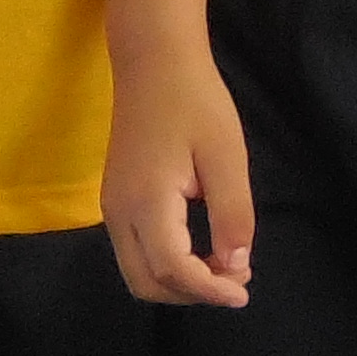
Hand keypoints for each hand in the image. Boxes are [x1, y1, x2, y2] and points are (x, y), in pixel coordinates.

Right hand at [104, 56, 255, 307]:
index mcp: (147, 201)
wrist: (153, 61)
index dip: (209, 289)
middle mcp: (119, 213)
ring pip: (137, 272)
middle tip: (235, 278)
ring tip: (222, 265)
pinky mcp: (115, 199)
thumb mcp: (225, 155)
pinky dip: (166, 265)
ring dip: (178, 282)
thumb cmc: (195, 101)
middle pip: (146, 284)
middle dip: (192, 294)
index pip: (173, 269)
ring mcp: (112, 207)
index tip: (244, 291)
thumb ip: (232, 214)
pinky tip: (200, 248)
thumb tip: (236, 265)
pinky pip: (135, 252)